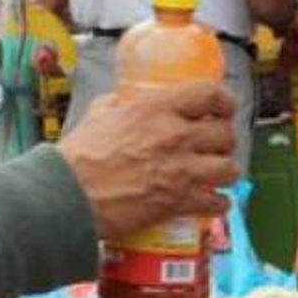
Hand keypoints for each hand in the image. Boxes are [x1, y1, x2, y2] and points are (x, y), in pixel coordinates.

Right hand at [59, 83, 239, 240]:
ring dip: (225, 172)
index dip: (224, 102)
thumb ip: (119, 104)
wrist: (68, 195)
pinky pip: (219, 202)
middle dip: (223, 142)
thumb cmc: (78, 155)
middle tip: (214, 148)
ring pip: (230, 168)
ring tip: (215, 175)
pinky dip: (218, 204)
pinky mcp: (180, 202)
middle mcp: (176, 135)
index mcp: (157, 108)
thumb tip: (125, 100)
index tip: (224, 110)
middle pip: (226, 134)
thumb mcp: (99, 114)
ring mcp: (182, 170)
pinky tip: (210, 202)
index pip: (211, 94)